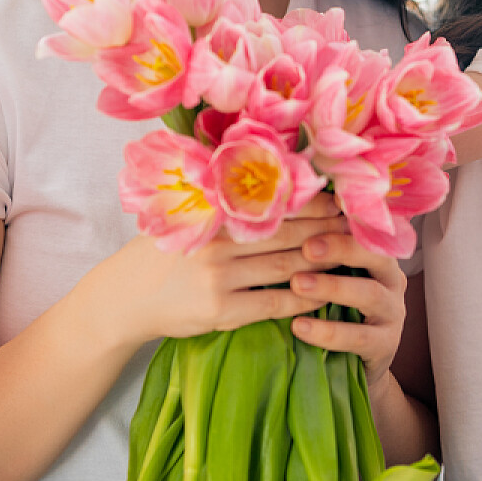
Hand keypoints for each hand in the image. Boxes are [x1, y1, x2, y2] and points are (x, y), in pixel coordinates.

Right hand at [90, 216, 338, 346]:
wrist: (125, 298)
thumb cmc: (162, 252)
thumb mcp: (184, 215)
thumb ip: (220, 199)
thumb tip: (262, 169)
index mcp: (212, 213)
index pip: (272, 203)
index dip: (311, 201)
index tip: (340, 198)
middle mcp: (217, 243)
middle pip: (287, 233)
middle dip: (326, 229)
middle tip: (356, 225)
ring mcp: (220, 279)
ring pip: (286, 267)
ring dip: (322, 263)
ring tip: (349, 257)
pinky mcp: (221, 311)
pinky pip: (274, 302)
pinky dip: (303, 298)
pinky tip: (324, 294)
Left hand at [284, 205, 407, 390]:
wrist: (351, 361)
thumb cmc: (332, 306)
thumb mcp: (325, 274)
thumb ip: (312, 248)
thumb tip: (278, 214)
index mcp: (377, 254)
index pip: (364, 229)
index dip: (342, 218)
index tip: (317, 209)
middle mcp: (391, 278)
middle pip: (375, 254)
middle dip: (341, 248)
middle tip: (307, 247)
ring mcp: (393, 311)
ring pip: (369, 293)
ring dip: (332, 286)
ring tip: (297, 284)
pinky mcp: (385, 344)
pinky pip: (359, 337)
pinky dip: (327, 332)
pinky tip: (298, 326)